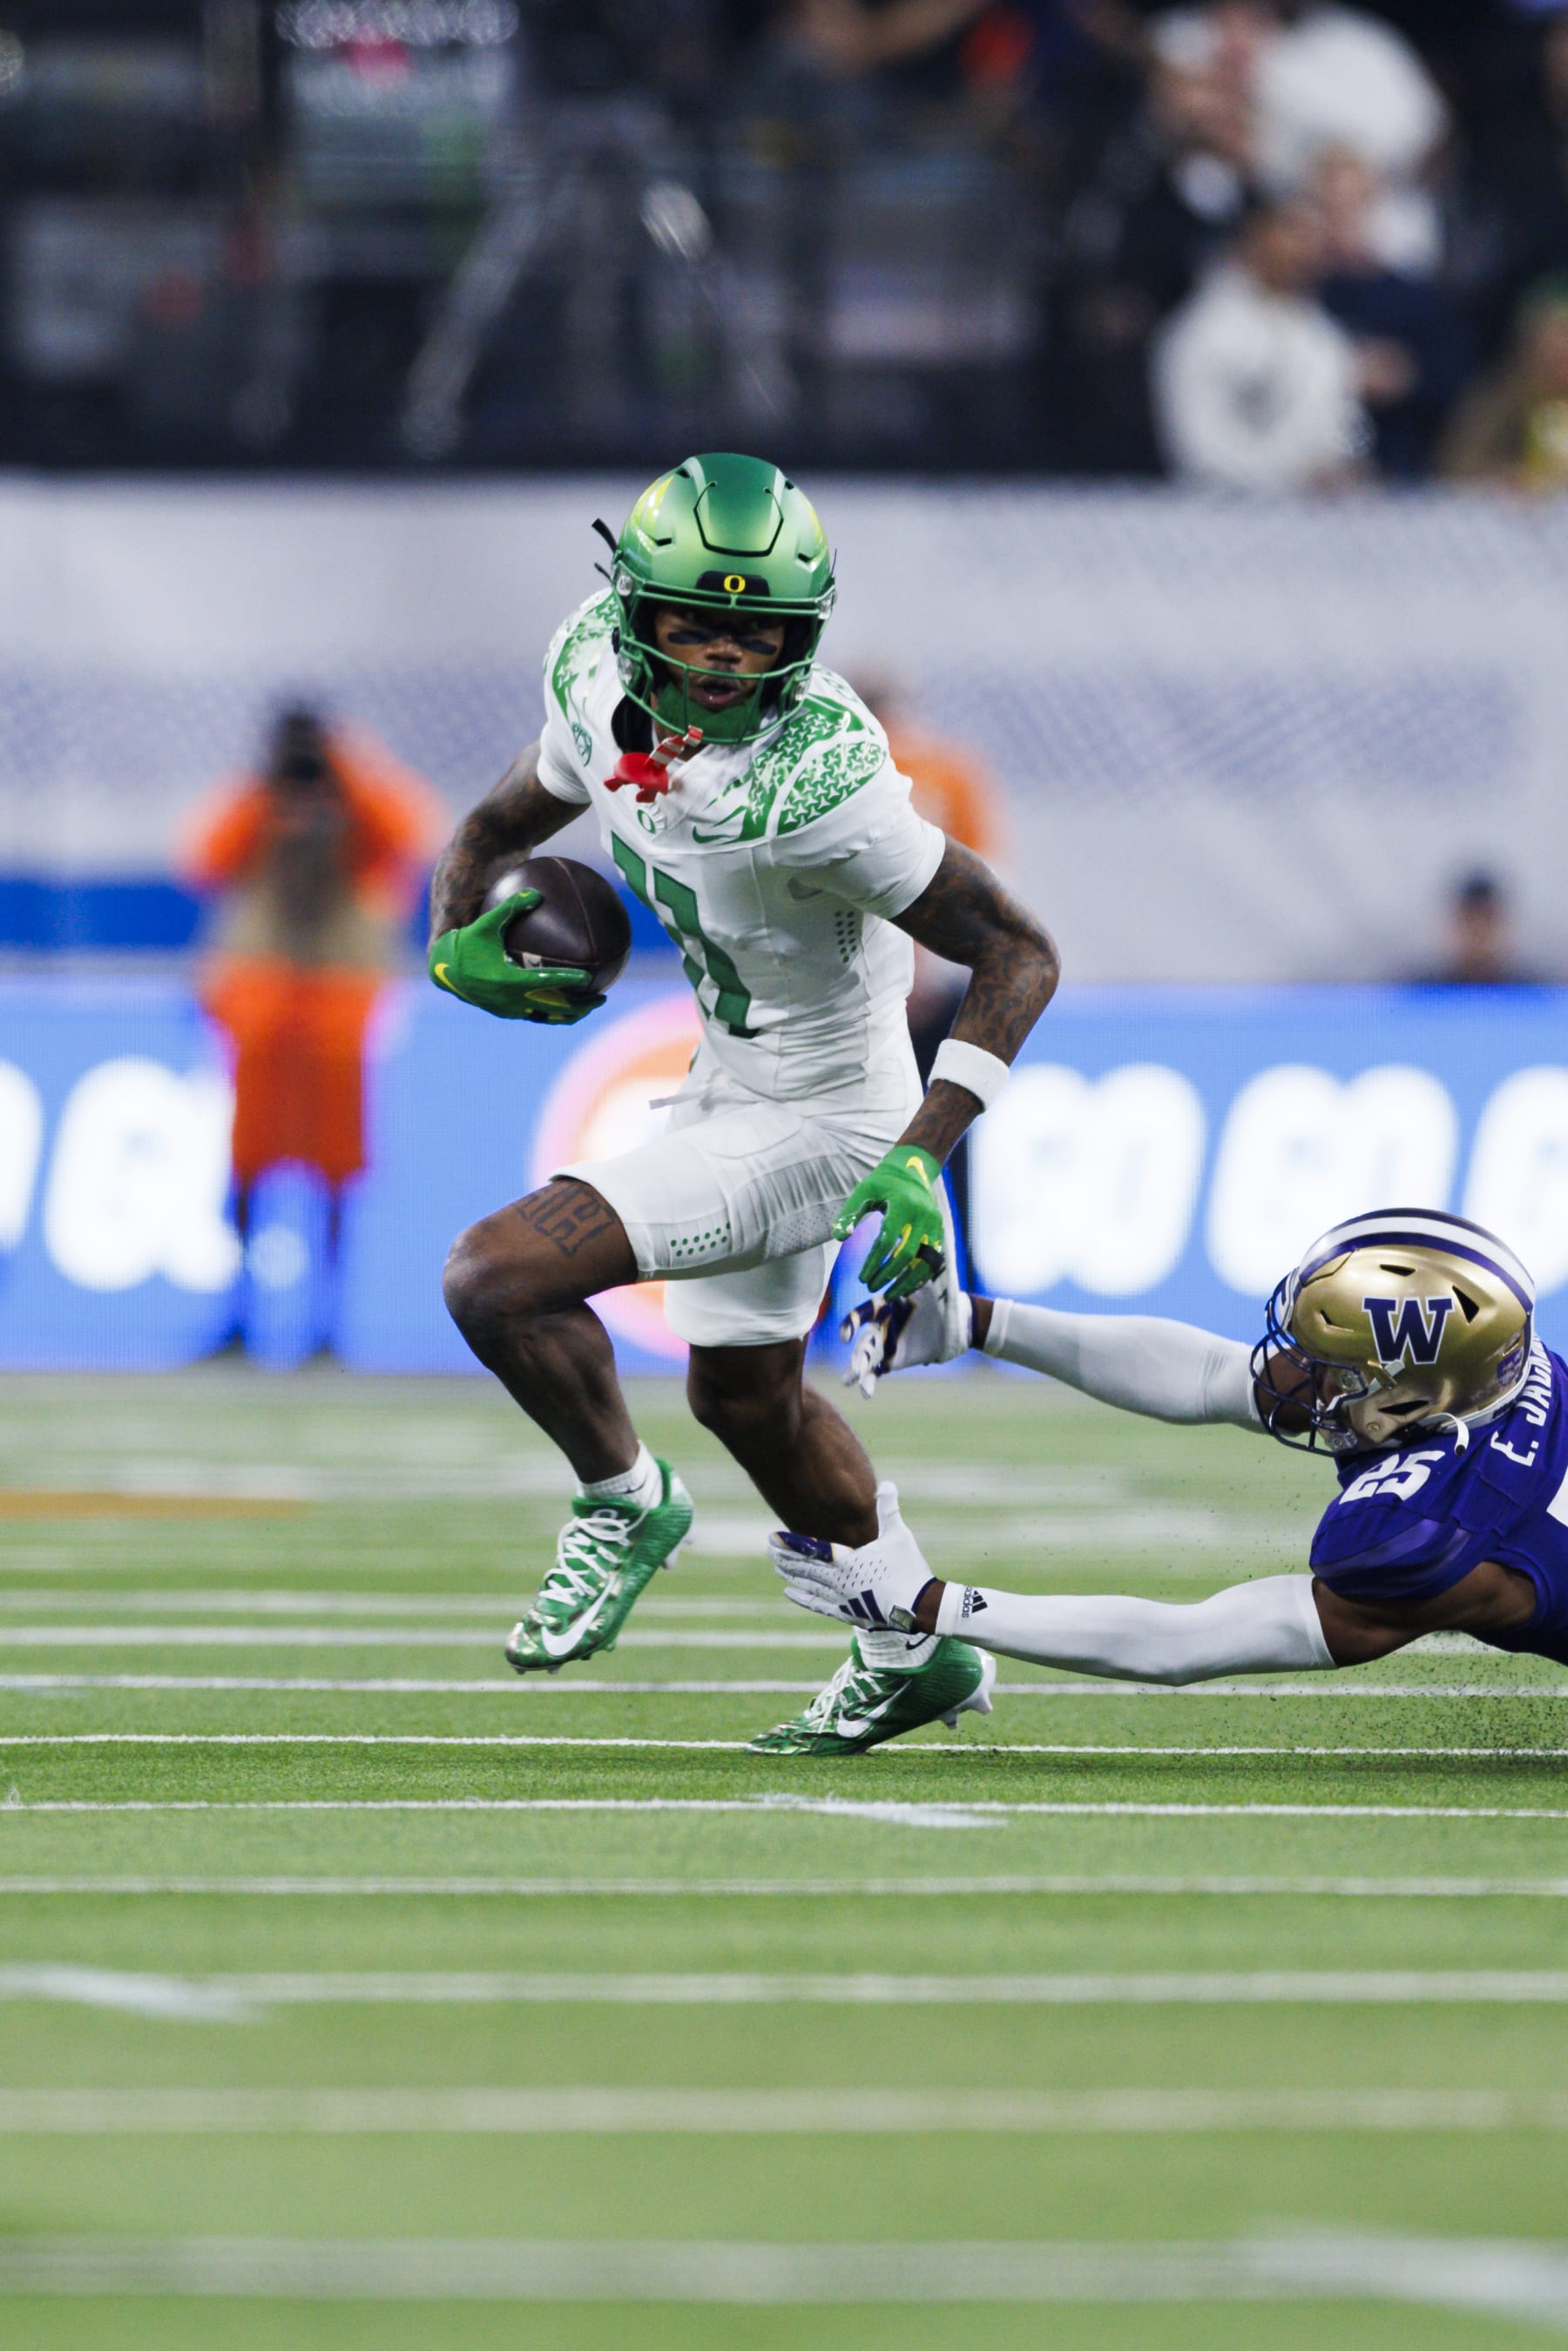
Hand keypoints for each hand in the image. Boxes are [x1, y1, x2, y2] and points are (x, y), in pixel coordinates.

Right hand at [428, 892, 604, 1023]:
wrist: (444, 970)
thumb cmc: (466, 944)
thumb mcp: (486, 924)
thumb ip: (511, 907)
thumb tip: (536, 892)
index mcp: (507, 980)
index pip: (545, 982)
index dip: (568, 980)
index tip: (588, 977)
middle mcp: (511, 1000)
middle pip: (554, 1009)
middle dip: (580, 1006)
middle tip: (602, 997)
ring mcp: (511, 1010)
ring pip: (548, 1017)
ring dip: (572, 1014)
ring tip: (592, 1005)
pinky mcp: (509, 1013)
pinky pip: (539, 1015)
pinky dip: (556, 1011)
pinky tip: (570, 1001)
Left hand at [767, 1484, 933, 1631]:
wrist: (919, 1607)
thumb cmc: (909, 1569)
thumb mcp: (899, 1535)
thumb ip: (888, 1509)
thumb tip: (886, 1483)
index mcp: (848, 1560)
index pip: (812, 1550)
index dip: (792, 1543)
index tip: (774, 1537)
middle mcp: (839, 1581)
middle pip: (805, 1567)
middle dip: (786, 1557)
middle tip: (769, 1547)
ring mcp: (842, 1598)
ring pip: (809, 1585)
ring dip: (791, 1575)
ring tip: (776, 1566)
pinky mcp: (848, 1612)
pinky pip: (819, 1605)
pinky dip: (803, 1598)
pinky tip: (789, 1592)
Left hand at [832, 1144, 945, 1299]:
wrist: (914, 1169)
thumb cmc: (883, 1182)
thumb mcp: (864, 1191)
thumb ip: (850, 1213)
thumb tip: (838, 1236)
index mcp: (903, 1205)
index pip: (887, 1240)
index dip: (874, 1262)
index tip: (862, 1277)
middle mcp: (923, 1216)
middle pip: (907, 1254)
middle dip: (888, 1275)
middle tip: (871, 1287)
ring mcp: (935, 1225)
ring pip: (925, 1262)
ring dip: (907, 1282)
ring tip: (889, 1296)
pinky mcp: (940, 1232)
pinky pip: (933, 1261)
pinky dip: (920, 1277)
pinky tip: (905, 1287)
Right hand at [841, 1250, 970, 1398]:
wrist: (958, 1321)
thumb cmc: (946, 1295)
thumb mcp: (936, 1279)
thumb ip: (923, 1265)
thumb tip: (915, 1243)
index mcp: (886, 1304)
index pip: (863, 1312)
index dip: (852, 1322)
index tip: (847, 1335)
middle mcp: (881, 1323)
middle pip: (862, 1338)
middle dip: (857, 1352)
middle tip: (854, 1366)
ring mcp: (885, 1342)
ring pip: (865, 1356)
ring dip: (857, 1367)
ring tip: (849, 1380)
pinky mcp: (893, 1360)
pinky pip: (877, 1371)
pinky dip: (870, 1381)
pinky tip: (866, 1393)